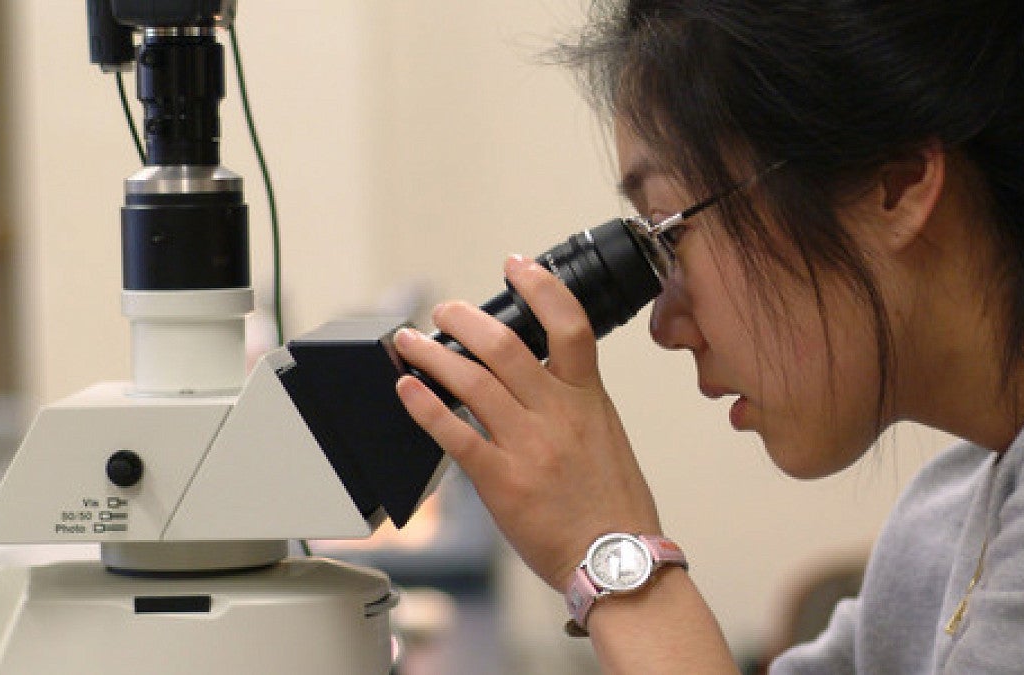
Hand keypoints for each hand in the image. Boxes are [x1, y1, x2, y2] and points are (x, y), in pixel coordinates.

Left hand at [394, 254, 661, 590]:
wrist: (616, 559)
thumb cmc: (613, 505)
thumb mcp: (605, 436)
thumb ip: (572, 403)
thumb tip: (535, 379)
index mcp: (588, 399)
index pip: (569, 325)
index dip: (541, 287)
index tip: (517, 265)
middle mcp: (557, 414)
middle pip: (504, 344)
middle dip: (463, 318)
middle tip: (443, 310)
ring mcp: (529, 446)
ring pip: (472, 380)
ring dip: (432, 354)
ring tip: (410, 343)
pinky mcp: (502, 481)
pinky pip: (455, 435)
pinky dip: (425, 407)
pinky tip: (407, 391)